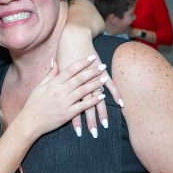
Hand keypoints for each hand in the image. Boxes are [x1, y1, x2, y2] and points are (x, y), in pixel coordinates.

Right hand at [19, 55, 106, 138]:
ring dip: (95, 84)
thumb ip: (49, 74)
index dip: (82, 63)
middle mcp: (59, 92)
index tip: (91, 57)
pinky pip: (83, 106)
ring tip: (105, 78)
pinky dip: (93, 101)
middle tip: (103, 66)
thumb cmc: (33, 104)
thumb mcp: (39, 87)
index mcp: (53, 84)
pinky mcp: (67, 114)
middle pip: (79, 79)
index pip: (70, 70)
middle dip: (92, 72)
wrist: (29, 122)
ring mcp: (64, 103)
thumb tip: (54, 61)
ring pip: (83, 91)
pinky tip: (101, 96)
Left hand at [58, 23, 123, 137]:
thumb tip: (52, 92)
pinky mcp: (100, 72)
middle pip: (85, 107)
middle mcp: (81, 84)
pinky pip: (110, 85)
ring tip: (104, 126)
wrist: (73, 38)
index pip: (72, 106)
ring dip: (101, 113)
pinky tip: (121, 105)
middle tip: (93, 134)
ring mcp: (92, 78)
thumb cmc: (63, 54)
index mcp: (70, 86)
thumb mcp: (57, 70)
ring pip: (97, 100)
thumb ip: (56, 82)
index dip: (76, 120)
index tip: (79, 133)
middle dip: (89, 121)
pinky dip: (115, 94)